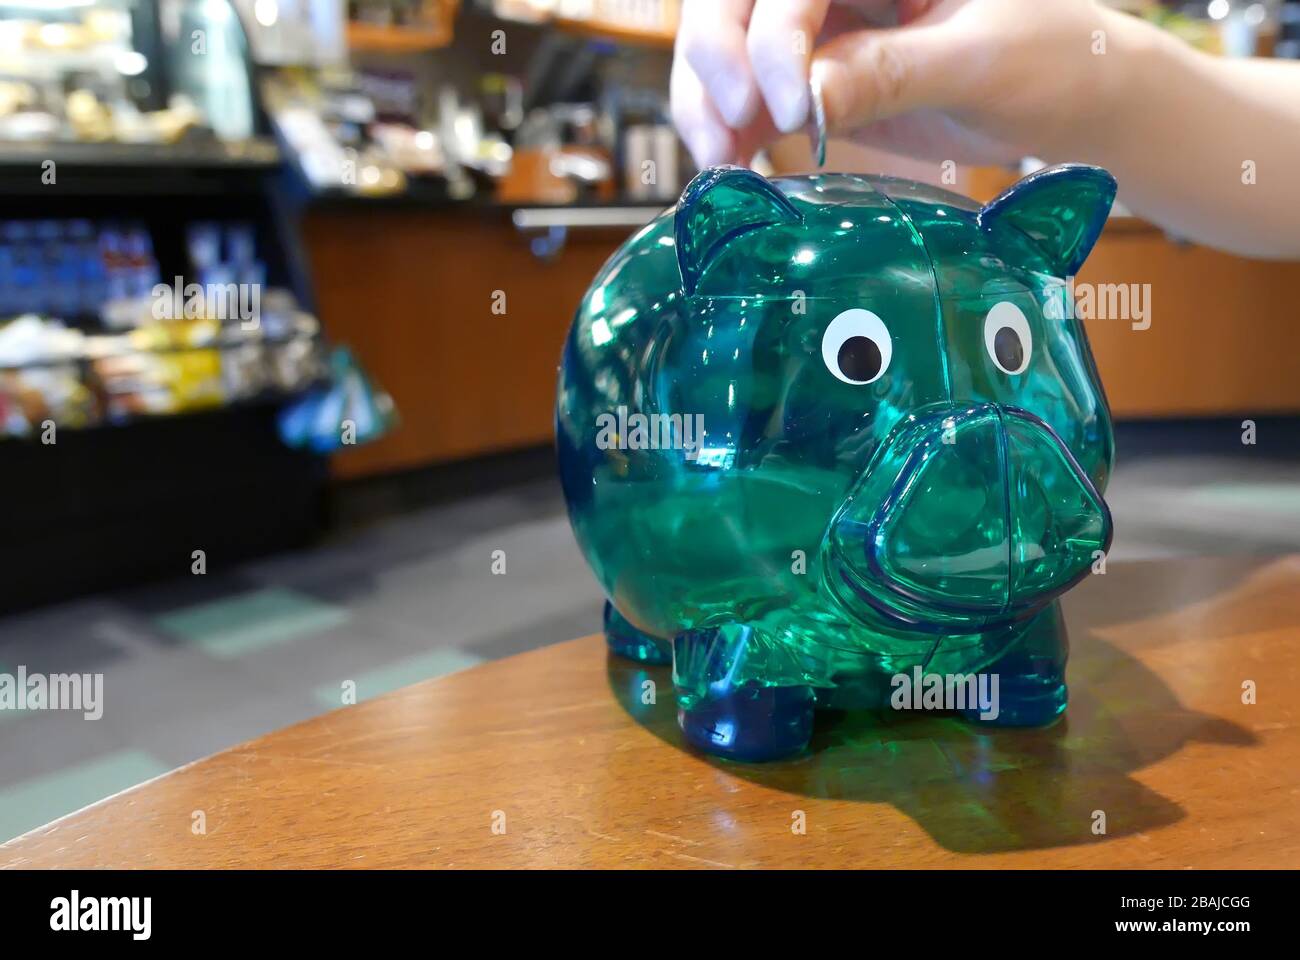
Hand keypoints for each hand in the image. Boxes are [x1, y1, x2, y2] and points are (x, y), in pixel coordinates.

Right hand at [671, 0, 1124, 167]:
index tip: (795, 110)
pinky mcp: (813, 74)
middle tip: (726, 135)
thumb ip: (891, 73)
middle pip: (733, 0)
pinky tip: (732, 165)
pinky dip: (728, 128)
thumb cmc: (1052, 59)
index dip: (772, 38)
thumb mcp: (980, 61)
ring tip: (721, 165)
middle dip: (716, 63)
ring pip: (724, 45)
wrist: (1073, 101)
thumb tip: (803, 101)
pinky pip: (748, 94)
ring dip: (706, 103)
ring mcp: (819, 22)